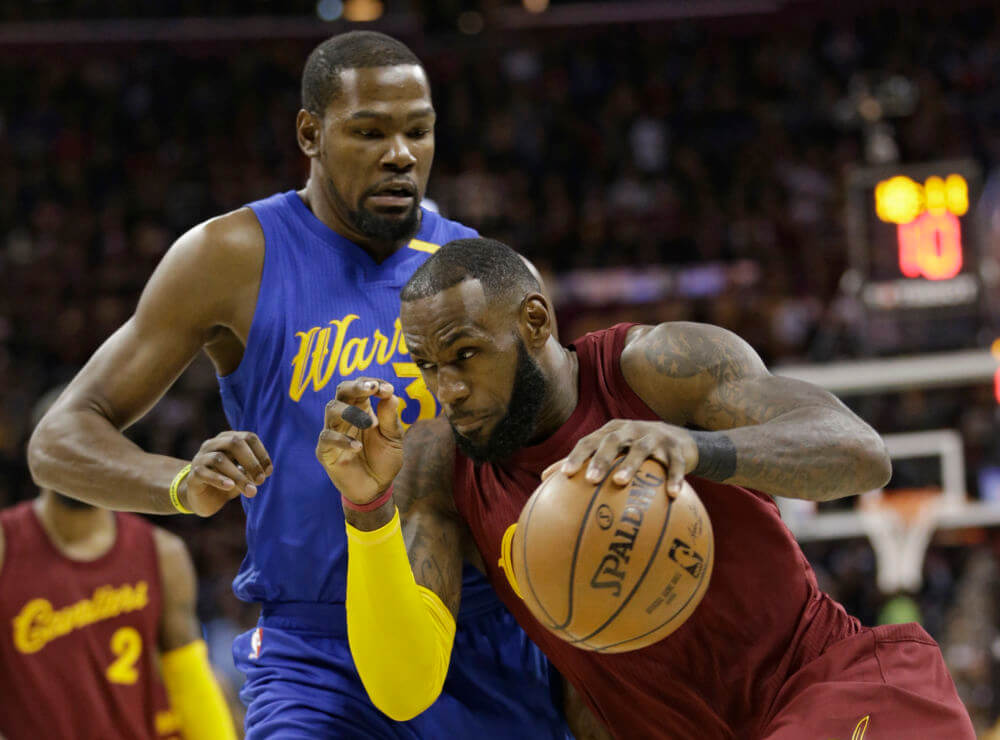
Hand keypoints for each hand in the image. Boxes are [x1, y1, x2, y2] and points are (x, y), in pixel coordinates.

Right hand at [181, 431, 272, 515]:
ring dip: (239, 476)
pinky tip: (230, 487)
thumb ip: (252, 471)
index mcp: (228, 439)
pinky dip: (219, 479)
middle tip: (261, 481)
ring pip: (219, 459)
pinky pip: (204, 473)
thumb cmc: (227, 481)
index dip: (261, 454)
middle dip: (251, 462)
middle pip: (234, 443)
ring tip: (251, 491)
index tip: (268, 472)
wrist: (202, 498)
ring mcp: (200, 458)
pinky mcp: (193, 474)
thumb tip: (264, 472)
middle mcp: (213, 444)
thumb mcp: (243, 475)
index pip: (248, 437)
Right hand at [315, 377, 402, 504]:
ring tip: (369, 424)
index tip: (387, 389)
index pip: (361, 387)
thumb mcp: (393, 439)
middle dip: (356, 386)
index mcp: (363, 409)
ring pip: (331, 408)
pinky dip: (342, 439)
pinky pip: (327, 437)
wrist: (377, 489)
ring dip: (350, 411)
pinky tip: (358, 447)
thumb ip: (390, 418)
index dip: (372, 384)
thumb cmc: (384, 460)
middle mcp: (346, 416)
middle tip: (371, 388)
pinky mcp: (325, 450)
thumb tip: (390, 395)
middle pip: (342, 391)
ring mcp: (334, 431)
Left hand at [554, 419, 697, 495]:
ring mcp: (654, 437)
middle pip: (612, 441)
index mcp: (612, 432)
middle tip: (590, 480)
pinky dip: (674, 477)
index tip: (565, 475)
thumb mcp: (611, 452)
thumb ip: (582, 464)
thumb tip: (544, 480)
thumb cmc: (634, 450)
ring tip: (621, 482)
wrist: (680, 441)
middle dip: (600, 459)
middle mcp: (631, 430)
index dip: (576, 456)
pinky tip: (673, 495)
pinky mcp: (677, 448)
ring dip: (630, 465)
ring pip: (641, 449)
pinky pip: (676, 464)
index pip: (589, 441)